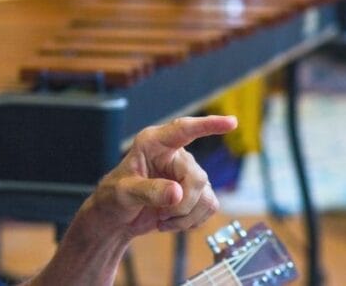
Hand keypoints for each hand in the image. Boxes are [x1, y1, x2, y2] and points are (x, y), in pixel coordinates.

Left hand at [89, 115, 237, 237]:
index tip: (231, 122)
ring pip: (206, 197)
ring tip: (162, 218)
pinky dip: (191, 222)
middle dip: (182, 205)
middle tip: (161, 215)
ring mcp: (188, 173)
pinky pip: (209, 208)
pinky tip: (171, 222)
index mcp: (154, 143)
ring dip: (185, 217)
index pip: (183, 129)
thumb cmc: (114, 196)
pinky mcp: (196, 193)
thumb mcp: (123, 193)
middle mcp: (175, 154)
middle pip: (197, 178)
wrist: (118, 217)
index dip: (208, 125)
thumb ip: (149, 191)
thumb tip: (177, 193)